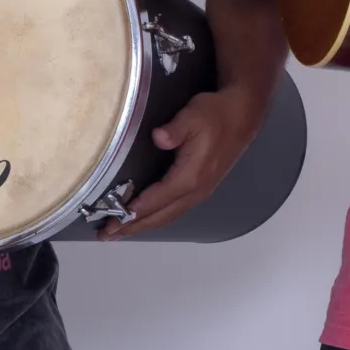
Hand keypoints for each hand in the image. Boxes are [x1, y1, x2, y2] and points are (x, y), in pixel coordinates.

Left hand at [97, 87, 270, 238]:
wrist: (242, 115)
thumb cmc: (215, 114)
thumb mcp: (193, 115)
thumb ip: (175, 130)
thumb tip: (159, 137)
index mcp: (190, 176)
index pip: (156, 200)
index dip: (133, 211)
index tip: (112, 220)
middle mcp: (195, 190)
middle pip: (160, 216)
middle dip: (132, 226)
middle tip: (107, 234)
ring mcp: (200, 192)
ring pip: (168, 216)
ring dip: (143, 226)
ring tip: (119, 231)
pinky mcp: (201, 188)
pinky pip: (174, 210)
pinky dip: (156, 218)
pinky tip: (145, 218)